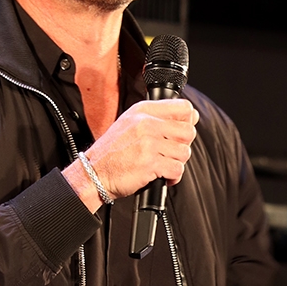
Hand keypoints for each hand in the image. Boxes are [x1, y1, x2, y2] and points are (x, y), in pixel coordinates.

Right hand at [62, 99, 198, 211]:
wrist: (94, 173)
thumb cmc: (112, 152)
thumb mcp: (130, 123)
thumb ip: (158, 117)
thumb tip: (192, 116)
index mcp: (143, 110)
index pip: (183, 108)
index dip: (188, 121)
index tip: (180, 132)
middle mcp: (146, 124)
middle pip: (188, 131)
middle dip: (182, 145)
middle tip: (169, 153)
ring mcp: (148, 143)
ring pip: (184, 152)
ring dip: (176, 163)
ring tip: (162, 165)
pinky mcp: (150, 163)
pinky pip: (177, 169)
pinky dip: (173, 177)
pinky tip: (162, 176)